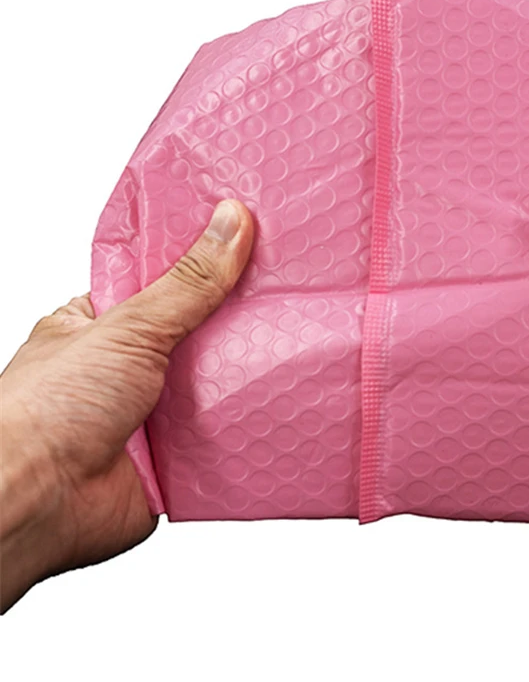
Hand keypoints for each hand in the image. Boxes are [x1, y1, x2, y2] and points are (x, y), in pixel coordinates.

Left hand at [0, 200, 253, 611]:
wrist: (34, 504)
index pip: (167, 280)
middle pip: (200, 331)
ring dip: (245, 373)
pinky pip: (225, 430)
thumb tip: (231, 222)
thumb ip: (188, 282)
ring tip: (296, 340)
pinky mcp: (178, 454)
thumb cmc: (49, 411)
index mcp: (104, 323)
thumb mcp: (127, 327)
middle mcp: (131, 366)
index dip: (209, 262)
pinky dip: (248, 421)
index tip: (256, 240)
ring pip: (217, 382)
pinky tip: (281, 399)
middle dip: (238, 321)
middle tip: (288, 291)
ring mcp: (155, 411)